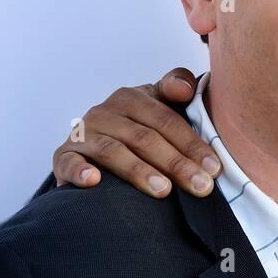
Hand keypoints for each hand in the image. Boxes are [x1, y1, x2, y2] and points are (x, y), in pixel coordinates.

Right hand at [53, 69, 220, 197]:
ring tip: (164, 191)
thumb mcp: (158, 103)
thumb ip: (176, 86)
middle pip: (145, 138)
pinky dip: (80, 172)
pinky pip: (70, 163)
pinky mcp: (63, 156)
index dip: (192, 144)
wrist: (91, 143)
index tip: (214, 168)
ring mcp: (83, 134)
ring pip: (114, 152)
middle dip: (176, 164)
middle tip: (201, 187)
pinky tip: (95, 182)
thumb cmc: (137, 125)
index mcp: (132, 98)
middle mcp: (105, 112)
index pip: (166, 120)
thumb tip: (186, 88)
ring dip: (140, 172)